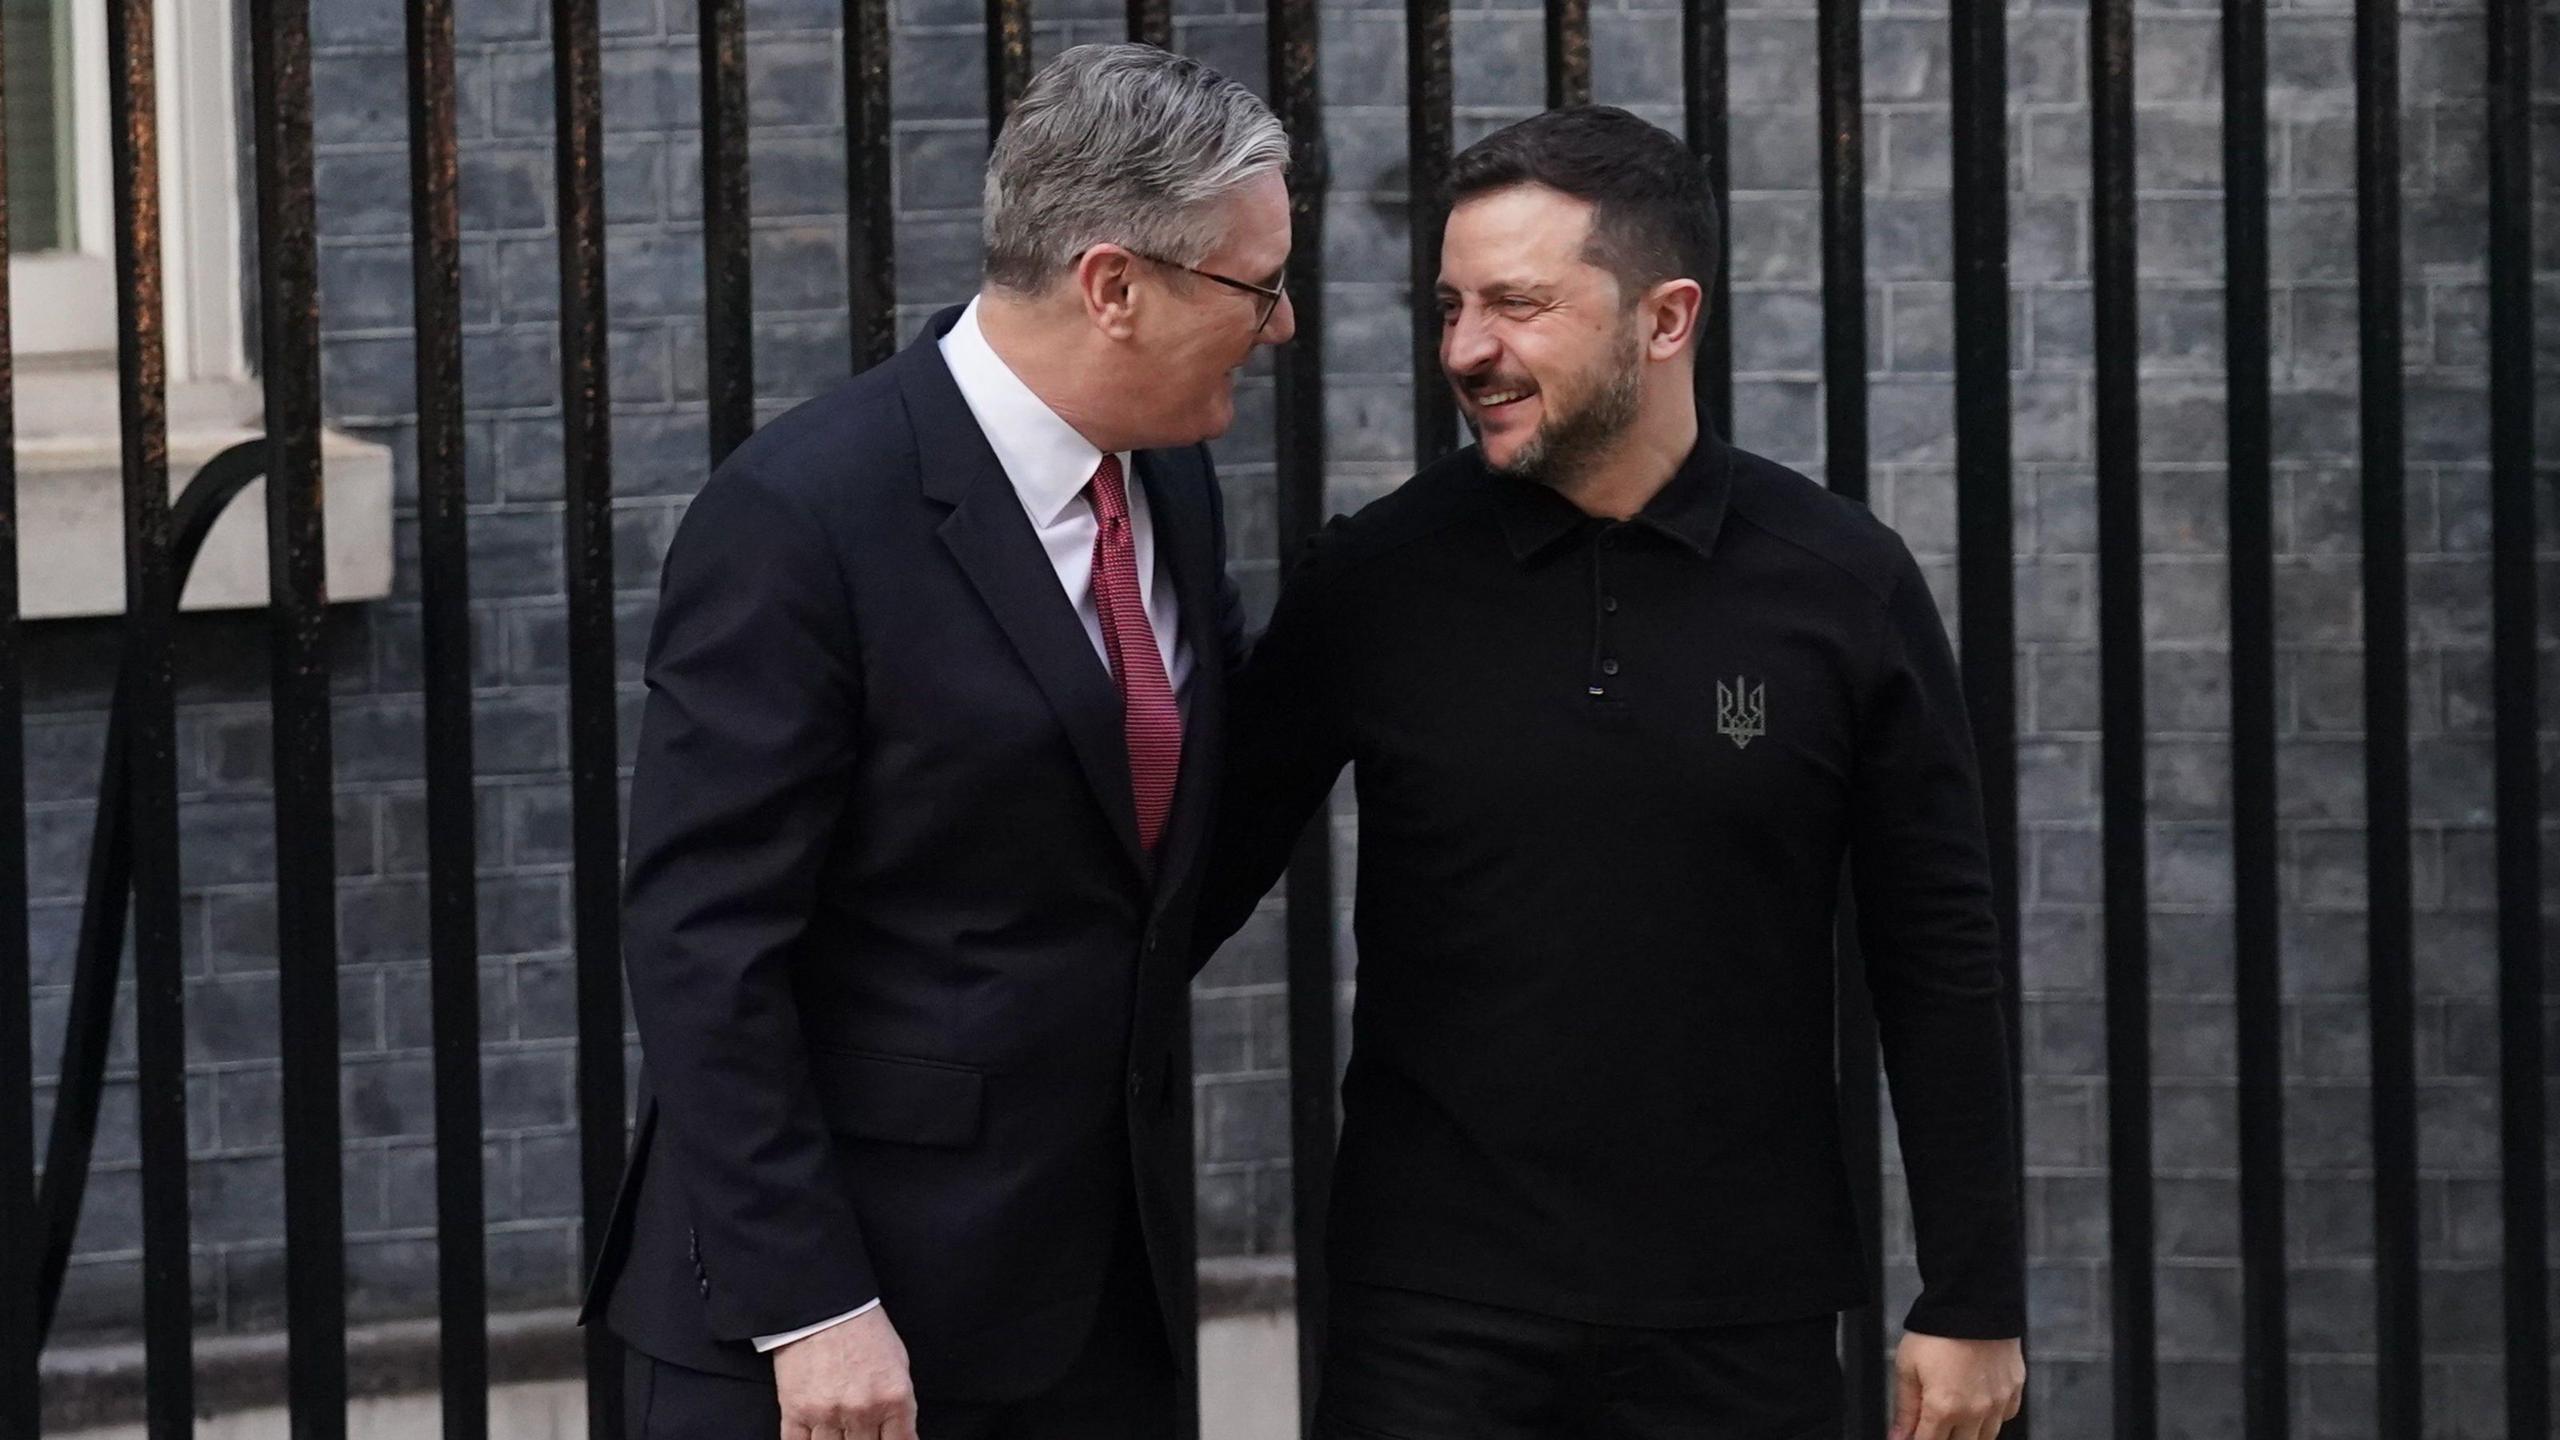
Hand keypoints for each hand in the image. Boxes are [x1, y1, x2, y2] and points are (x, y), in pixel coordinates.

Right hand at [770, 1305, 918, 1439]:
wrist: (824, 1305)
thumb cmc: (864, 1330)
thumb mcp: (898, 1364)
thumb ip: (900, 1406)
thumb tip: (902, 1436)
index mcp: (893, 1398)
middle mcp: (862, 1410)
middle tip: (859, 1431)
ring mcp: (827, 1414)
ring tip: (839, 1429)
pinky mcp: (796, 1411)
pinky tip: (815, 1437)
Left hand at [1889, 1332, 2022, 1439]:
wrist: (1974, 1302)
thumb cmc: (1938, 1331)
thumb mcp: (1907, 1367)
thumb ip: (1904, 1408)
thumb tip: (1898, 1436)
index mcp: (1945, 1408)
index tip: (1911, 1436)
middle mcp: (1976, 1412)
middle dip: (1941, 1438)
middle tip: (1931, 1423)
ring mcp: (1999, 1403)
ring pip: (1985, 1438)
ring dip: (1967, 1434)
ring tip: (1953, 1416)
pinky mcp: (2014, 1391)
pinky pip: (2003, 1418)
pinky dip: (1990, 1418)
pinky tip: (1977, 1404)